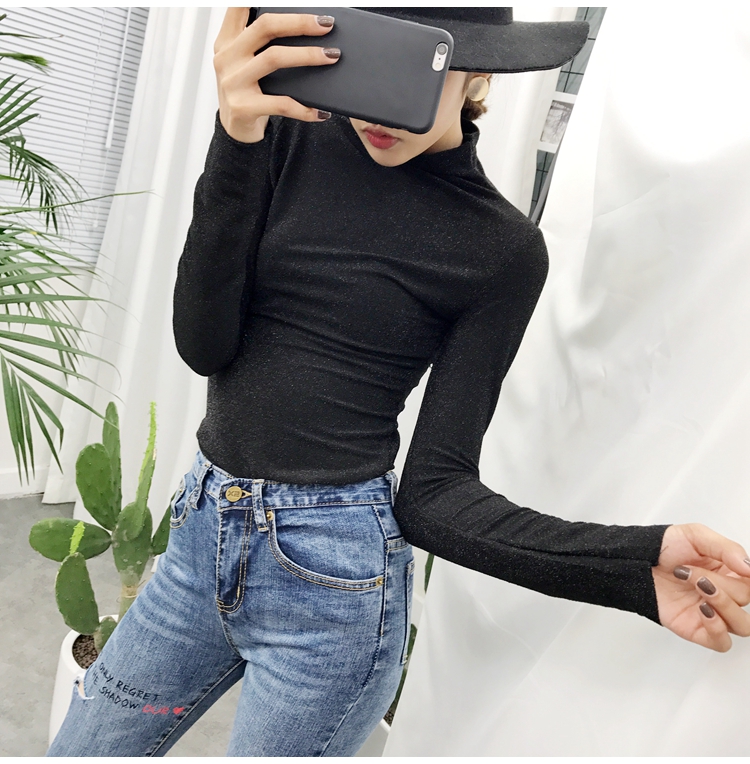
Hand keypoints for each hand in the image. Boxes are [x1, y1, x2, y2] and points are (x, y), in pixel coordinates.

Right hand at [213, 9, 339, 142]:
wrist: (235, 129)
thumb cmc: (247, 91)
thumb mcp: (244, 61)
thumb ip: (260, 41)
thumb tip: (305, 25)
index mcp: (227, 40)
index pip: (239, 6)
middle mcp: (227, 57)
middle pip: (265, 26)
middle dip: (299, 22)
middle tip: (326, 25)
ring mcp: (233, 82)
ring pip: (275, 58)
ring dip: (308, 55)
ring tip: (332, 56)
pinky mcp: (243, 107)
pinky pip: (281, 103)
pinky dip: (304, 108)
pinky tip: (320, 112)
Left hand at [653, 523, 749, 650]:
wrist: (637, 561)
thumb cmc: (664, 548)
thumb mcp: (696, 536)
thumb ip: (727, 549)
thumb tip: (749, 568)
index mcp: (729, 572)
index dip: (748, 577)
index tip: (739, 570)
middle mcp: (724, 594)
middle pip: (745, 600)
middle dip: (720, 583)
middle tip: (692, 572)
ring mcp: (712, 614)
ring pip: (742, 626)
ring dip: (723, 605)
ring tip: (698, 588)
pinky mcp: (697, 630)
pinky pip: (722, 643)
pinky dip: (717, 628)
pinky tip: (702, 609)